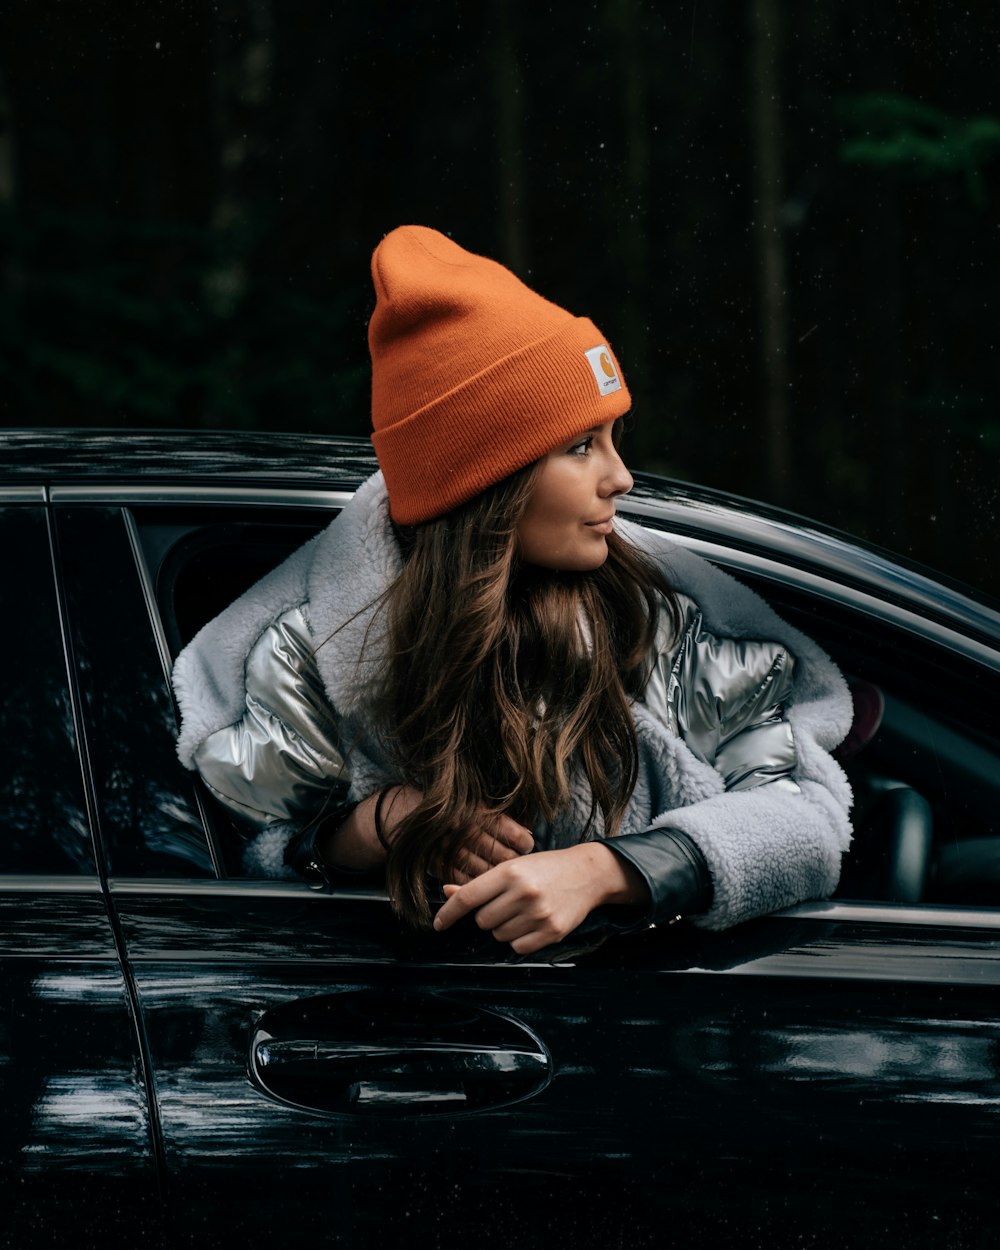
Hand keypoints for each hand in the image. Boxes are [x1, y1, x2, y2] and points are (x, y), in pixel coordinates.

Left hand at [432, 842, 646, 954]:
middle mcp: (523, 892)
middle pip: (482, 921)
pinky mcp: (552, 931)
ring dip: (504, 928)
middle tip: (507, 903)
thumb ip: (480, 883)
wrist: (587, 873)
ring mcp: (538, 914)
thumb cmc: (544, 868)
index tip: (438, 924)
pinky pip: (518, 948)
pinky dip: (519, 940)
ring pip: (498, 935)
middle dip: (488, 916)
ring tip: (523, 911)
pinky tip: (532, 923)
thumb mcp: (512, 868)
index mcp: (509, 872)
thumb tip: (447, 893)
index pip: (467, 897)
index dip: (448, 913)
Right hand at [445, 813, 534, 883]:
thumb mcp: (477, 805)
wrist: (411, 815)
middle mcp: (463, 830)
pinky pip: (465, 881)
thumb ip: (500, 820)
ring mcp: (449, 849)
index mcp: (475, 812)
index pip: (512, 834)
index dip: (523, 843)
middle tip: (518, 864)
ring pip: (486, 872)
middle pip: (503, 857)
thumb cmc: (454, 810)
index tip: (526, 846)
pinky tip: (484, 881)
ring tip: (505, 875)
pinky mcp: (438, 865)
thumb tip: (528, 834)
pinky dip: (477, 884)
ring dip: (498, 877)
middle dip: (514, 863)